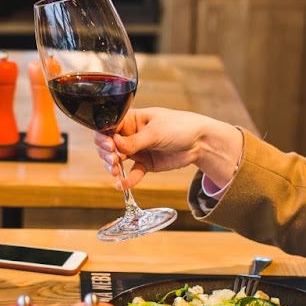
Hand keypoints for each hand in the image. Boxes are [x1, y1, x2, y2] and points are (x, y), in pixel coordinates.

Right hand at [93, 108, 240, 188]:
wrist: (200, 142)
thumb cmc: (179, 126)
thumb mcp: (156, 132)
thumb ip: (135, 141)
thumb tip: (114, 145)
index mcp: (132, 119)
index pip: (109, 127)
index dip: (104, 137)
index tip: (108, 146)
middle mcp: (131, 134)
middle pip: (109, 145)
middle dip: (106, 153)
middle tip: (113, 159)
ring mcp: (138, 149)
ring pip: (117, 160)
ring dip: (113, 166)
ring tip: (115, 171)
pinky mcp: (146, 163)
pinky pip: (133, 173)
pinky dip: (127, 180)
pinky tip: (122, 185)